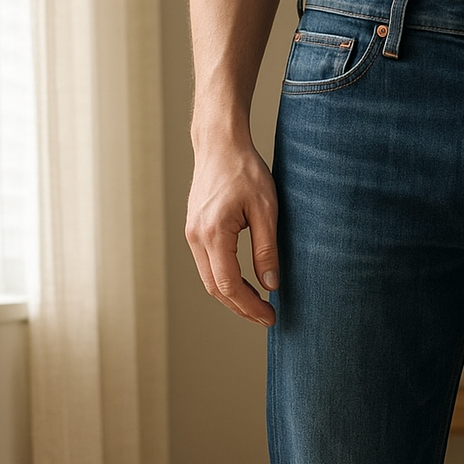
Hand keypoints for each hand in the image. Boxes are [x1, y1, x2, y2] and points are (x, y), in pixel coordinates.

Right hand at [185, 137, 278, 325]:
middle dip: (242, 308)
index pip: (229, 285)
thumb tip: (271, 285)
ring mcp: (192, 235)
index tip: (271, 316)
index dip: (250, 306)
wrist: (220, 145)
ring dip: (233, 298)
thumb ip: (267, 250)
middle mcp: (196, 237)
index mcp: (213, 233)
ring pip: (210, 280)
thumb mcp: (266, 210)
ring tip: (259, 307)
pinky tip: (246, 286)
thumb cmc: (245, 171)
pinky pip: (208, 267)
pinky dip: (226, 282)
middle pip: (216, 289)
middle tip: (268, 318)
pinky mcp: (195, 231)